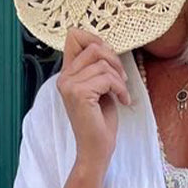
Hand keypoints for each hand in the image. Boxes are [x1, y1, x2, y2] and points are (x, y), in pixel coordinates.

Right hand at [57, 29, 131, 171]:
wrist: (96, 151)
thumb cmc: (100, 122)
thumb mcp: (99, 88)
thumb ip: (97, 68)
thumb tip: (105, 46)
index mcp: (67, 74)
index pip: (74, 36)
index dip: (96, 40)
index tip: (110, 60)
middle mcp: (64, 77)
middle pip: (93, 47)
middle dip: (114, 60)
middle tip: (122, 79)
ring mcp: (69, 85)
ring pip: (103, 63)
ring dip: (119, 79)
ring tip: (123, 94)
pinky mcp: (79, 94)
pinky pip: (107, 78)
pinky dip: (120, 89)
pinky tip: (123, 101)